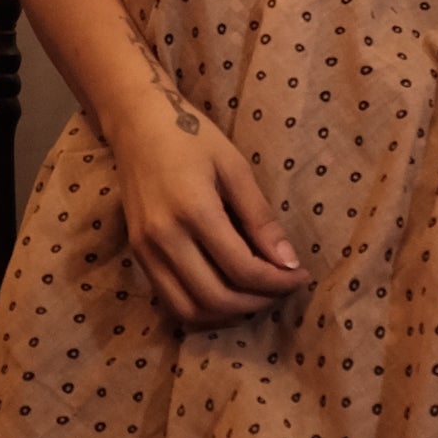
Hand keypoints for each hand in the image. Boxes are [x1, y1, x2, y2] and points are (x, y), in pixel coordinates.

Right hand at [108, 88, 305, 327]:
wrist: (137, 124)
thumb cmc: (192, 138)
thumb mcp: (235, 168)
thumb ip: (260, 218)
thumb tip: (289, 262)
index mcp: (194, 212)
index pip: (243, 269)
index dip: (278, 281)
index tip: (301, 275)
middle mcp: (164, 239)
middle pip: (216, 299)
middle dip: (257, 302)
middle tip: (282, 288)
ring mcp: (145, 251)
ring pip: (188, 311)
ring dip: (227, 313)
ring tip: (255, 295)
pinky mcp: (136, 255)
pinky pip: (170, 300)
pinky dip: (201, 308)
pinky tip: (224, 292)